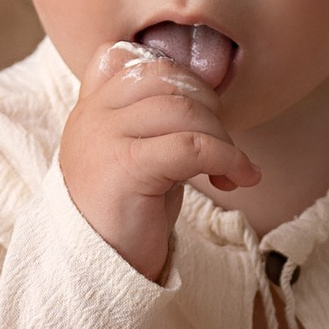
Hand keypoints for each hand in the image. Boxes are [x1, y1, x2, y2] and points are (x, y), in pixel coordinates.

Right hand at [59, 39, 257, 282]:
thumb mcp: (134, 156)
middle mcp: (90, 117)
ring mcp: (103, 138)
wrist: (96, 272)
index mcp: (89, 109)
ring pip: (183, 110)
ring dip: (223, 137)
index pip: (125, 56)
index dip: (173, 72)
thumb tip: (204, 93)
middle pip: (165, 78)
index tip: (198, 110)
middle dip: (208, 106)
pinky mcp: (125, 167)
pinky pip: (192, 146)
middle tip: (222, 145)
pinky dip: (228, 158)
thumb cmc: (126, 217)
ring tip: (231, 168)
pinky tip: (238, 177)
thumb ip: (151, 120)